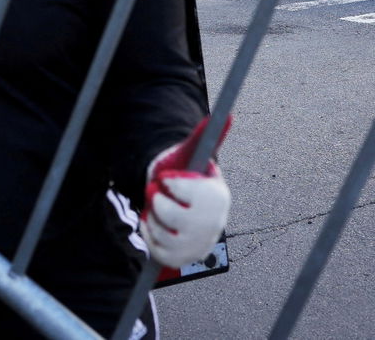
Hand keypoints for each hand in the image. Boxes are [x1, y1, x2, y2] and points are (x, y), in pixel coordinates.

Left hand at [140, 114, 231, 268]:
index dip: (171, 184)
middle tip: (160, 193)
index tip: (167, 178)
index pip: (189, 193)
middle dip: (158, 200)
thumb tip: (225, 115)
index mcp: (218, 198)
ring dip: (152, 217)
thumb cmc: (183, 175)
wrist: (177, 201)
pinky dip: (149, 234)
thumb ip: (204, 136)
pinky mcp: (184, 259)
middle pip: (171, 214)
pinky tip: (156, 223)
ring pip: (161, 233)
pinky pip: (156, 249)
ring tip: (161, 209)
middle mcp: (214, 224)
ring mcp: (199, 244)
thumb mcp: (190, 155)